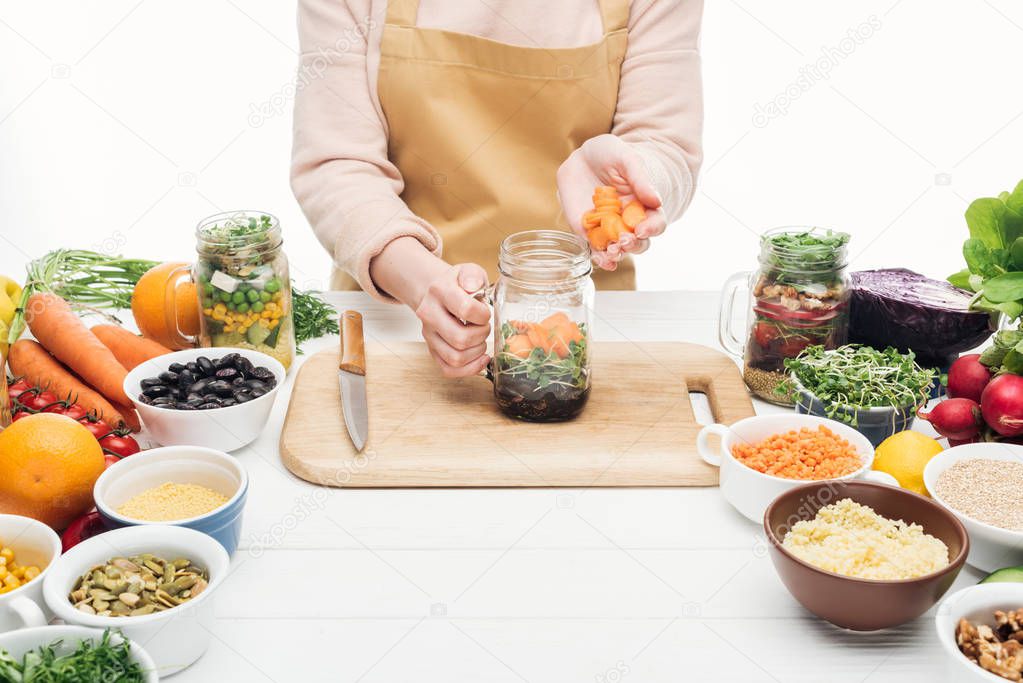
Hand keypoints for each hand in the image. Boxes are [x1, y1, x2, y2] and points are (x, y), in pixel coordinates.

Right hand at [414, 263, 491, 377]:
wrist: (437, 292)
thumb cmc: (457, 284)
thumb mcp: (468, 271)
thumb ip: (473, 275)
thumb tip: (472, 287)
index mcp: (438, 291)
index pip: (465, 310)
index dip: (483, 315)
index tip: (485, 313)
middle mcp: (428, 314)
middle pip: (460, 339)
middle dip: (481, 335)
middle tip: (484, 327)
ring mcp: (428, 335)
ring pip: (455, 358)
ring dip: (477, 353)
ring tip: (481, 340)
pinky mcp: (431, 350)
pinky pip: (448, 370)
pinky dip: (469, 369)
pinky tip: (481, 358)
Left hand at [557, 134, 665, 269]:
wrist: (581, 157)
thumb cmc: (608, 155)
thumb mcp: (626, 160)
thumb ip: (640, 180)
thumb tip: (656, 201)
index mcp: (644, 205)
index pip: (655, 223)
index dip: (652, 228)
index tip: (643, 229)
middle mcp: (629, 221)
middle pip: (639, 242)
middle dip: (634, 245)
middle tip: (625, 240)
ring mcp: (609, 228)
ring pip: (619, 250)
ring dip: (618, 254)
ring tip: (613, 252)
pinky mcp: (589, 232)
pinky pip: (597, 249)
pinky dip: (601, 258)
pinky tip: (602, 260)